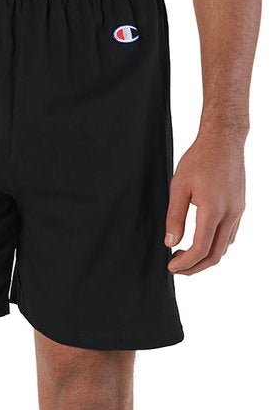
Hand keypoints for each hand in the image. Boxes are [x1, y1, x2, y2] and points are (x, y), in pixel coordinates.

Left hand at [165, 133, 245, 274]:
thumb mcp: (178, 187)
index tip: (171, 267)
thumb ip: (174, 217)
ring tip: (184, 254)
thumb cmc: (199, 160)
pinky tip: (200, 240)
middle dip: (194, 267)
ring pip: (224, 247)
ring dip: (205, 257)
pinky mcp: (240, 208)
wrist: (223, 141)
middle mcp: (230, 214)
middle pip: (215, 255)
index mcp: (213, 210)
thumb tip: (170, 243)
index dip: (185, 263)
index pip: (200, 249)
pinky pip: (230, 236)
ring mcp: (238, 212)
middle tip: (176, 266)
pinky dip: (215, 245)